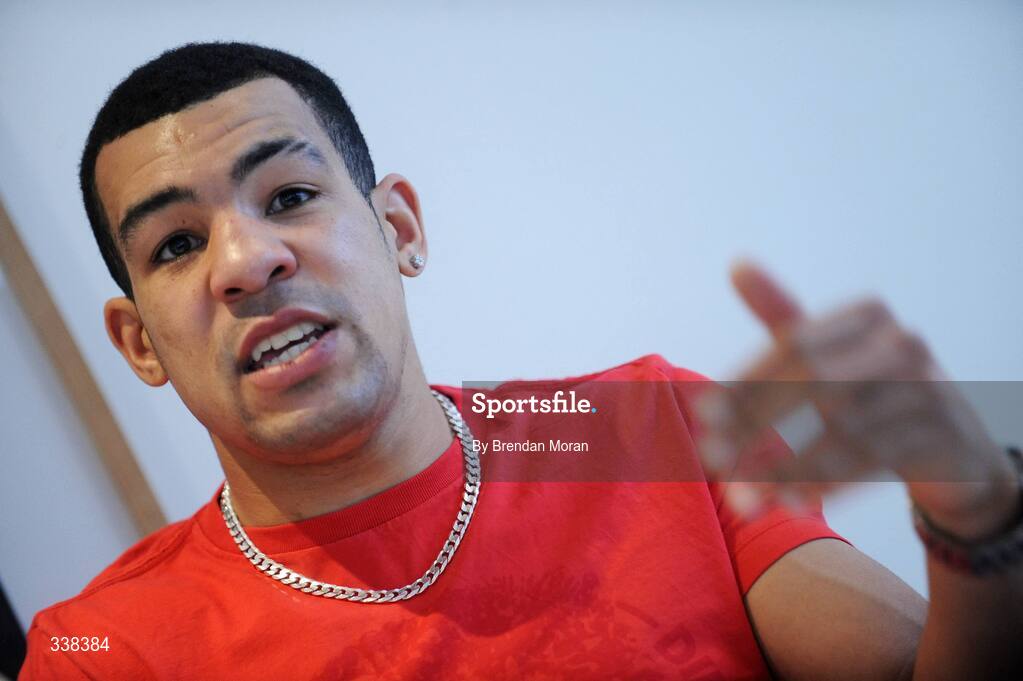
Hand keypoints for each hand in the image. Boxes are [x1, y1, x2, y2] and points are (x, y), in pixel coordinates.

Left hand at [695, 260, 1019, 540]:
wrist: (954, 443)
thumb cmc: (872, 388)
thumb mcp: (829, 349)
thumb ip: (782, 315)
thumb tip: (736, 263)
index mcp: (866, 314)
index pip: (792, 346)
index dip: (745, 381)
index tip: (702, 414)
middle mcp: (902, 344)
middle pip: (813, 382)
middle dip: (756, 424)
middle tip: (712, 458)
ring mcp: (927, 390)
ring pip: (838, 432)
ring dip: (783, 468)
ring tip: (742, 496)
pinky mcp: (939, 437)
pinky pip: (870, 463)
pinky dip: (824, 485)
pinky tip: (787, 501)